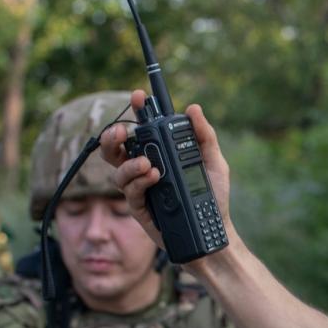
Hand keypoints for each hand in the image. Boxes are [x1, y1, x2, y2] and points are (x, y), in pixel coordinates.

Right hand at [99, 90, 234, 258]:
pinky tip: (153, 177)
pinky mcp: (140, 208)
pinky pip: (130, 191)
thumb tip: (193, 108)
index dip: (136, 112)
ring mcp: (141, 188)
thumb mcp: (214, 162)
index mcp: (161, 154)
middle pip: (117, 149)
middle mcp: (146, 169)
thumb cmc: (213, 196)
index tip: (137, 96)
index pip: (143, 130)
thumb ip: (204, 136)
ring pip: (118, 170)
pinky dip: (139, 181)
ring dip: (129, 163)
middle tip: (123, 131)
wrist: (213, 231)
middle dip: (113, 136)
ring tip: (148, 163)